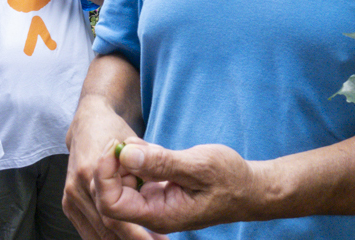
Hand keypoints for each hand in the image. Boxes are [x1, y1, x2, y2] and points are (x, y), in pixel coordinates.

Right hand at [63, 101, 157, 239]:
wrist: (87, 123)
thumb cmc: (113, 130)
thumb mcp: (134, 141)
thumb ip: (147, 157)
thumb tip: (154, 176)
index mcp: (90, 172)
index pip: (113, 214)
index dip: (136, 233)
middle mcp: (77, 189)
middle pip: (106, 230)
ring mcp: (70, 199)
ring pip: (98, 236)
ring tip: (151, 239)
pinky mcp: (70, 205)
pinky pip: (91, 232)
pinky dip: (111, 238)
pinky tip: (133, 235)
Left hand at [93, 140, 261, 232]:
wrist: (249, 189)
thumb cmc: (230, 180)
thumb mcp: (198, 166)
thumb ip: (161, 162)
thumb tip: (126, 154)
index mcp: (159, 214)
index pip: (111, 204)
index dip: (105, 176)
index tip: (116, 148)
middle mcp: (151, 212)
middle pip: (110, 192)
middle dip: (114, 164)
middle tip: (129, 140)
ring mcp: (153, 202)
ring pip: (121, 182)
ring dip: (126, 159)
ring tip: (148, 146)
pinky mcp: (157, 190)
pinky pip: (135, 176)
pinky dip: (137, 158)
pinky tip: (153, 150)